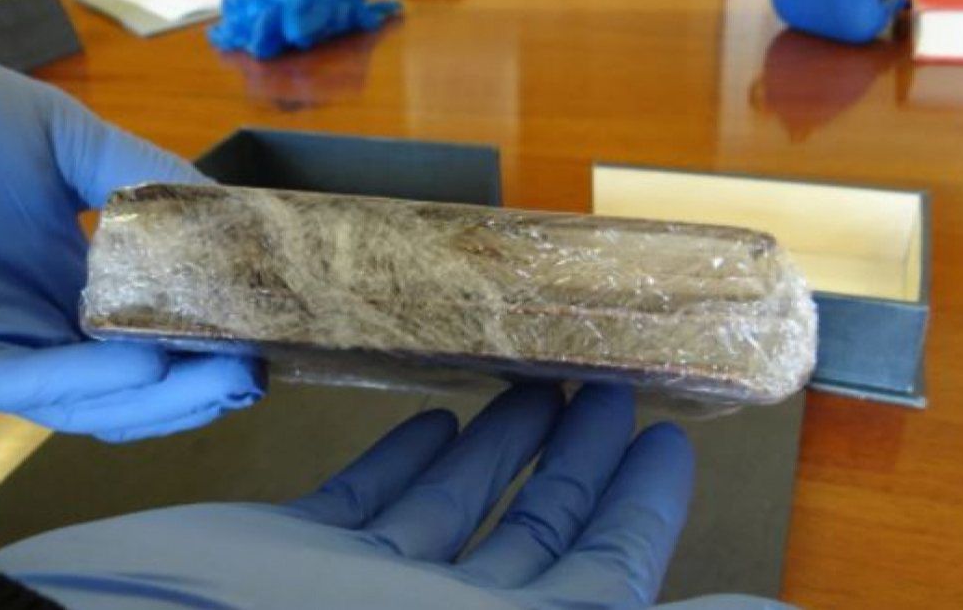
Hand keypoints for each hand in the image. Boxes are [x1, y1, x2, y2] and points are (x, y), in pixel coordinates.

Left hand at [0, 26, 261, 440]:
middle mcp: (28, 327)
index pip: (142, 332)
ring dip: (156, 398)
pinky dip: (86, 380)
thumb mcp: (55, 137)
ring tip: (222, 374)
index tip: (263, 332)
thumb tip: (226, 211)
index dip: (202, 340)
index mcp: (57, 279)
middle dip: (193, 387)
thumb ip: (135, 174)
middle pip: (123, 385)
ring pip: (82, 402)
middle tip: (255, 372)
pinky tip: (146, 362)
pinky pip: (18, 387)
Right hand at [0, 383, 695, 608]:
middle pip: (532, 530)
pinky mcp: (291, 554)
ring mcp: (364, 590)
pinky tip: (428, 413)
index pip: (605, 573)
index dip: (644, 508)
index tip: (670, 438)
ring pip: (452, 506)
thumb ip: (617, 607)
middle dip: (573, 449)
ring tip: (529, 375)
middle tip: (603, 378)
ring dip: (493, 436)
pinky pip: (364, 501)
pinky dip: (401, 456)